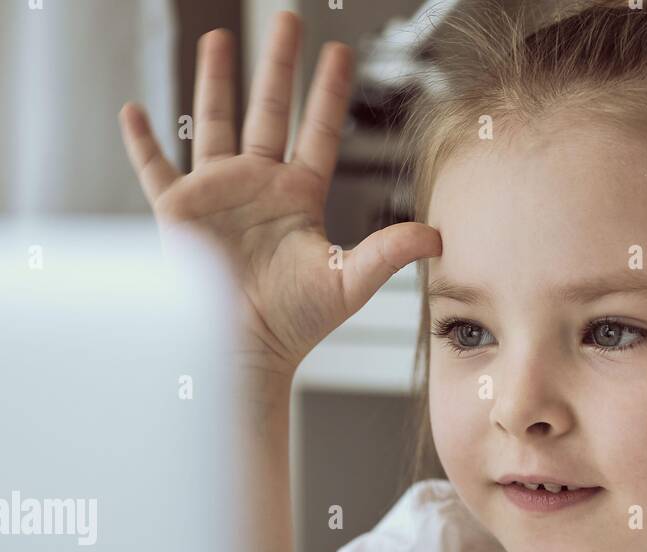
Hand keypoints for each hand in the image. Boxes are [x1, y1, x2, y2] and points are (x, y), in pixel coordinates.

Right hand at [119, 11, 440, 375]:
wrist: (245, 348)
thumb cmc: (295, 323)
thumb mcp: (349, 281)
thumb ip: (390, 252)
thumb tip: (438, 236)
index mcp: (298, 197)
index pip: (318, 132)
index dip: (328, 94)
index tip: (339, 53)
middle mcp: (259, 186)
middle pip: (269, 111)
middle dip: (278, 65)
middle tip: (287, 20)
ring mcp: (218, 194)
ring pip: (215, 122)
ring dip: (215, 81)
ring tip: (218, 38)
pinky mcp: (179, 211)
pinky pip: (156, 169)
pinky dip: (141, 142)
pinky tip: (133, 112)